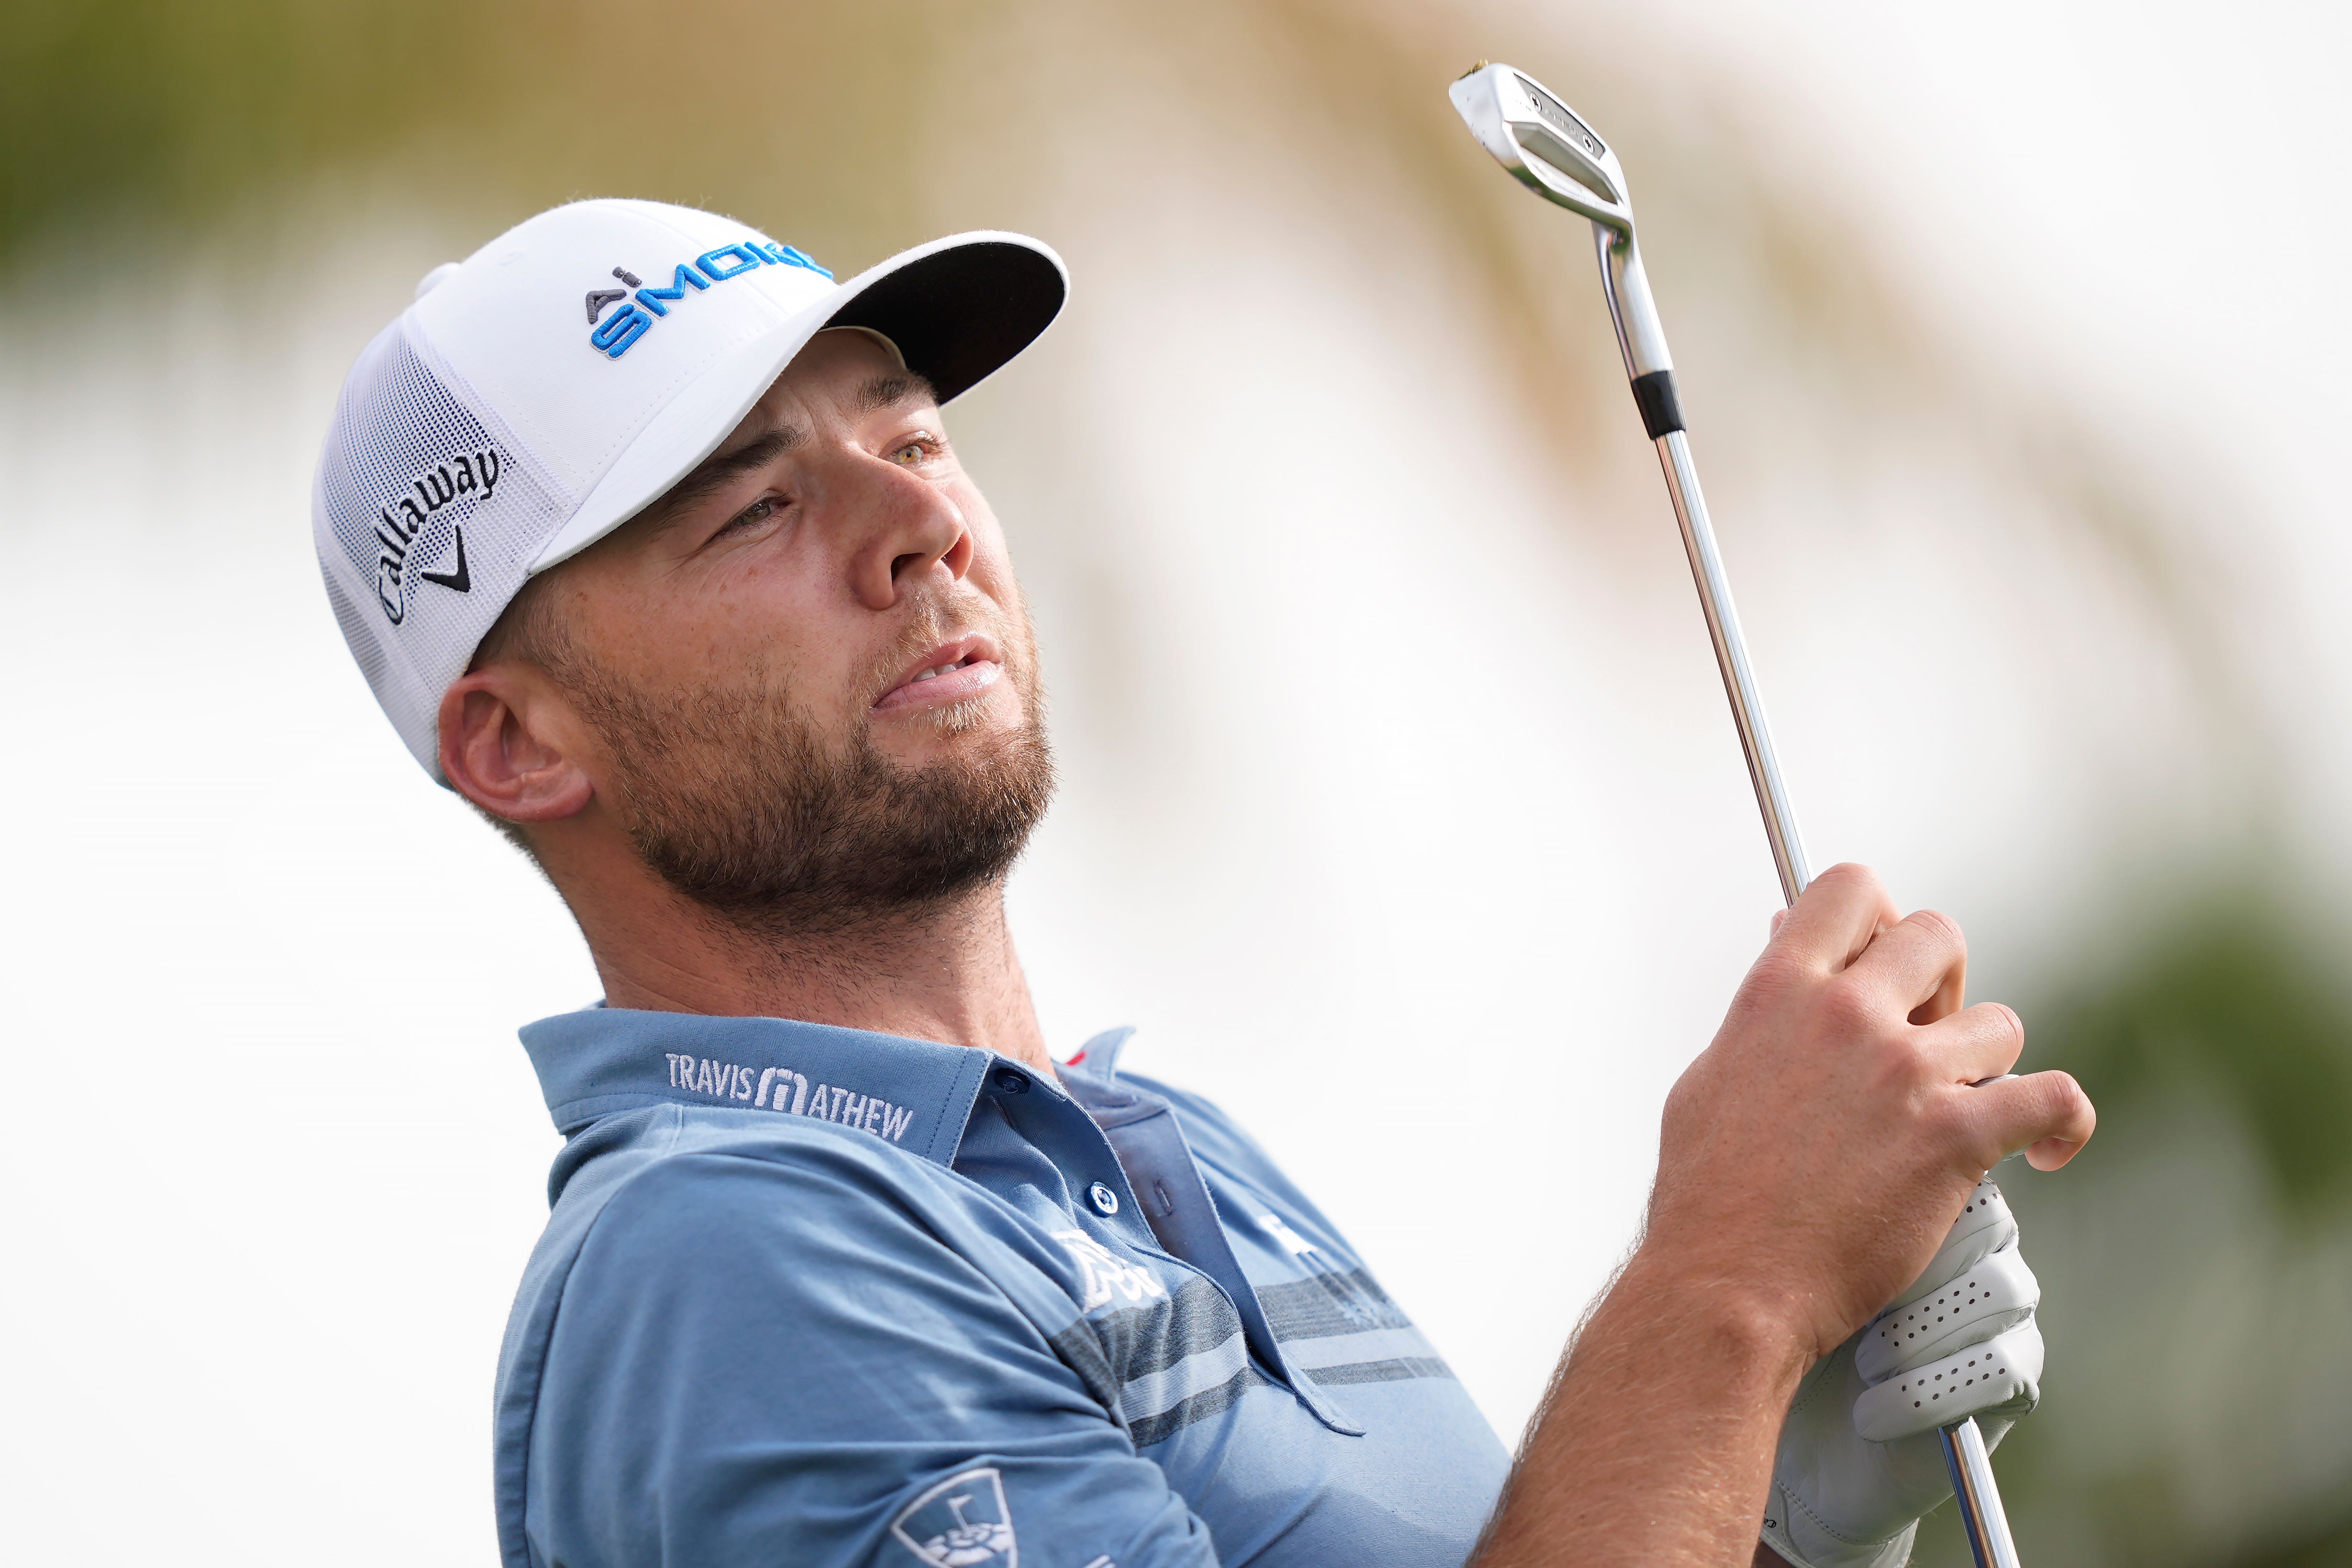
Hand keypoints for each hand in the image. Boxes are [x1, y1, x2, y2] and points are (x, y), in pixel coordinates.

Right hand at [1467, 866, 2091, 1567]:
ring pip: (1998, 1023)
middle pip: (1936, 936)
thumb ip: (1760, 1018)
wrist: (1729, 1285)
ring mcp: (1904, 1074)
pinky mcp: (1955, 1138)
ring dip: (1985, 1064)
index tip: (1879, 957)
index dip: (1876, 917)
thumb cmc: (1709, 1197)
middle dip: (1941, 981)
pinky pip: (2054, 1099)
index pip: (1848, 891)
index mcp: (1778, 993)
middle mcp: (1845, 1017)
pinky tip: (2048, 1145)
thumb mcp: (1708, 1078)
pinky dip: (2063, 1123)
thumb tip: (1785, 966)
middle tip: (1925, 1034)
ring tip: (1959, 1107)